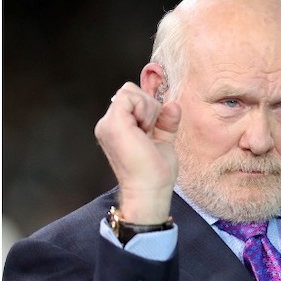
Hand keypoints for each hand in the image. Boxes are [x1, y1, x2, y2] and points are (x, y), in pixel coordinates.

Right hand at [93, 81, 179, 222]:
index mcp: (117, 128)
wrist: (150, 189)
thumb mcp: (163, 140)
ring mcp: (108, 123)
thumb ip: (166, 122)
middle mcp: (107, 124)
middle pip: (130, 92)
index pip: (132, 100)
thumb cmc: (156, 172)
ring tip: (149, 130)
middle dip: (149, 105)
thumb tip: (172, 105)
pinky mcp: (114, 123)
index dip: (150, 107)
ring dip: (148, 107)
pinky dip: (146, 107)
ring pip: (130, 91)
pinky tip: (147, 127)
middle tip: (152, 129)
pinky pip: (130, 96)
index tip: (155, 128)